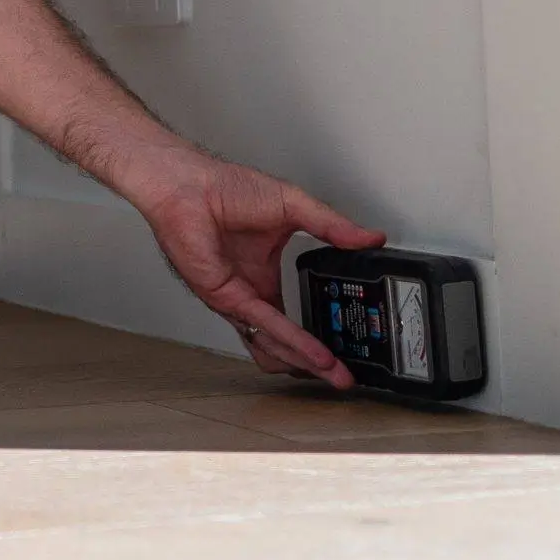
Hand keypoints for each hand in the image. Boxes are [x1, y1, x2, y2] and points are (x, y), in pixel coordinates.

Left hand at [128, 151, 385, 387]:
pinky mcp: (227, 298)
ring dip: (307, 360)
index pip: (297, 317)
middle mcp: (252, 294)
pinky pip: (264, 324)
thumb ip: (333, 227)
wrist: (188, 184)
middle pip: (286, 342)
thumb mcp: (293, 206)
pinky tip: (316, 353)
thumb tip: (370, 237)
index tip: (350, 346)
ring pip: (276, 343)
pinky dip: (293, 340)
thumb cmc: (225, 188)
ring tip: (336, 373)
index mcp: (265, 276)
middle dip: (317, 363)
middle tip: (346, 376)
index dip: (322, 334)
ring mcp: (238, 300)